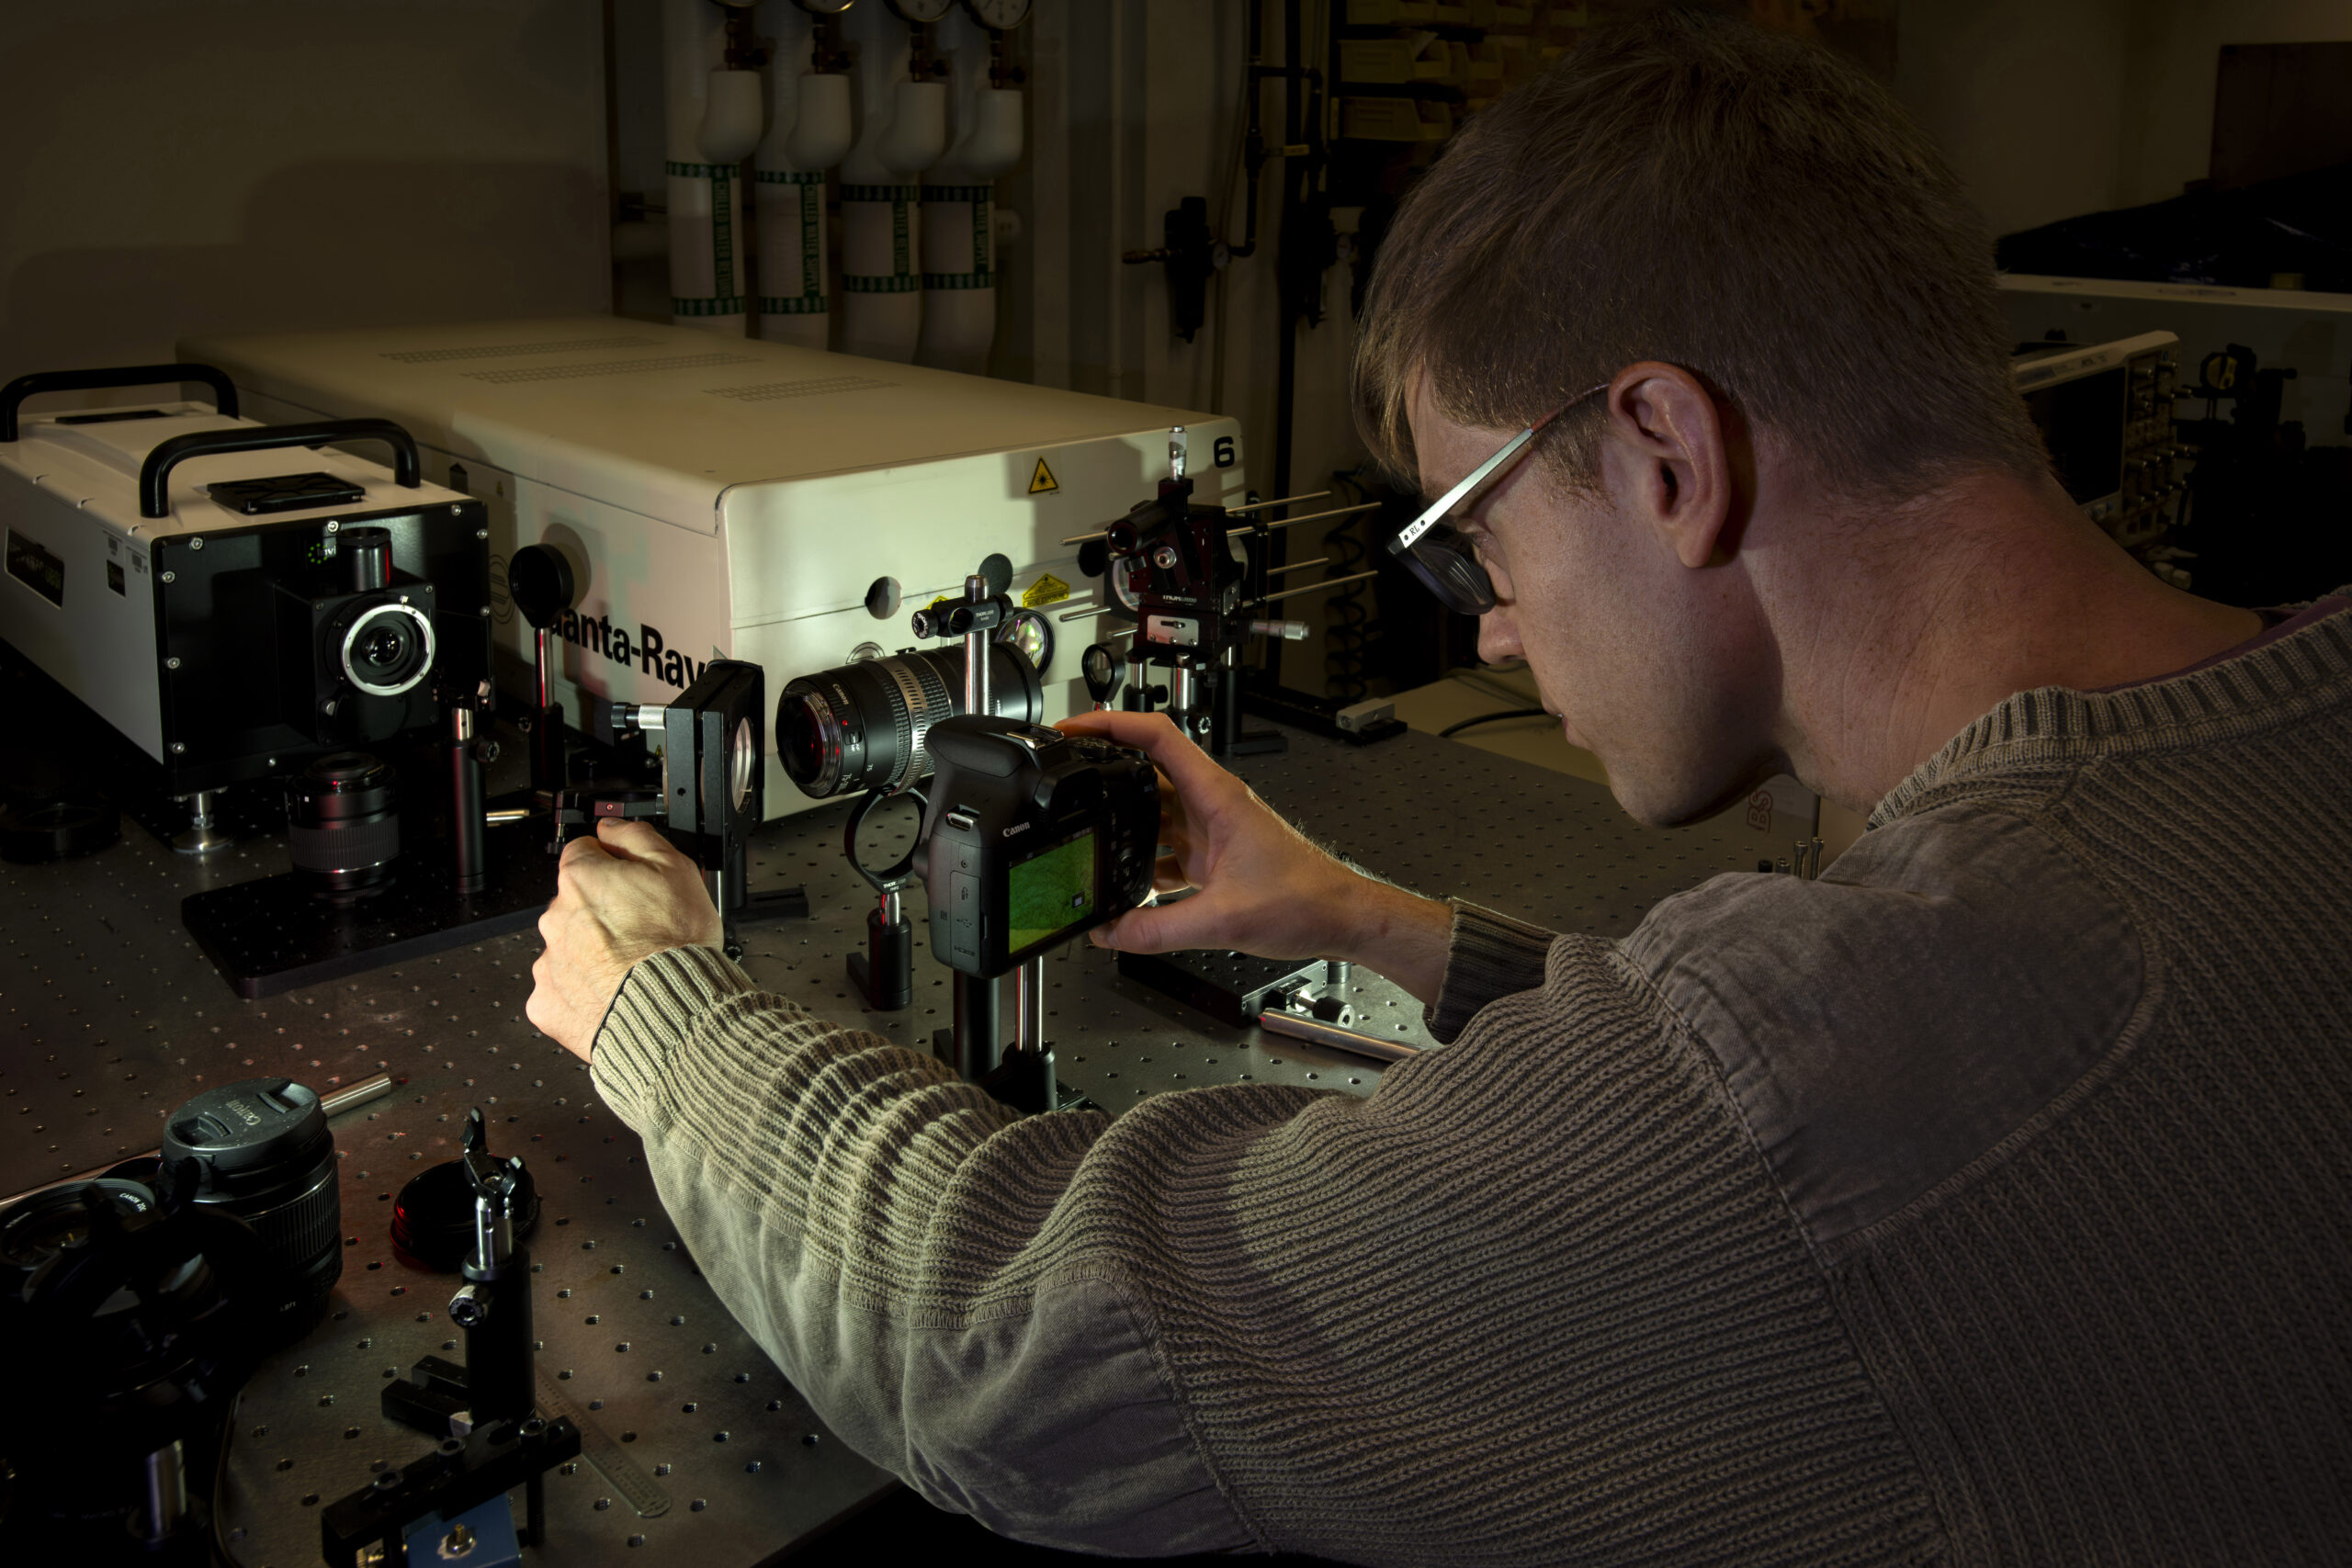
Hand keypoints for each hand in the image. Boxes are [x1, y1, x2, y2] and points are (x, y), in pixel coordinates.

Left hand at [528, 819, 723, 1060]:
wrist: (672, 1010)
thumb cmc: (675, 945)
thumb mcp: (676, 868)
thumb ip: (637, 837)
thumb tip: (613, 827)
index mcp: (580, 879)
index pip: (584, 852)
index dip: (612, 863)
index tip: (629, 879)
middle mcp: (556, 918)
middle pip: (575, 902)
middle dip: (602, 911)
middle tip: (641, 929)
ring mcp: (549, 962)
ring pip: (568, 946)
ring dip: (592, 951)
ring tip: (633, 966)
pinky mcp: (547, 1003)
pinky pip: (560, 989)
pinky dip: (582, 990)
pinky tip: (613, 991)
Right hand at [1055, 711, 1451, 998]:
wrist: (1342, 917)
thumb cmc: (1306, 899)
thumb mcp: (1222, 919)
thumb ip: (1157, 930)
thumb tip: (1111, 933)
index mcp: (1216, 795)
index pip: (1157, 736)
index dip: (1111, 723)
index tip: (1075, 728)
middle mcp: (1211, 804)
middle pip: (1146, 771)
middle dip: (1104, 771)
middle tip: (1066, 777)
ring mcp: (1212, 829)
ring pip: (1154, 811)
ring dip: (1121, 821)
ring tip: (1085, 832)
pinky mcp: (1213, 856)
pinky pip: (1166, 847)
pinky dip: (1142, 859)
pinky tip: (1126, 882)